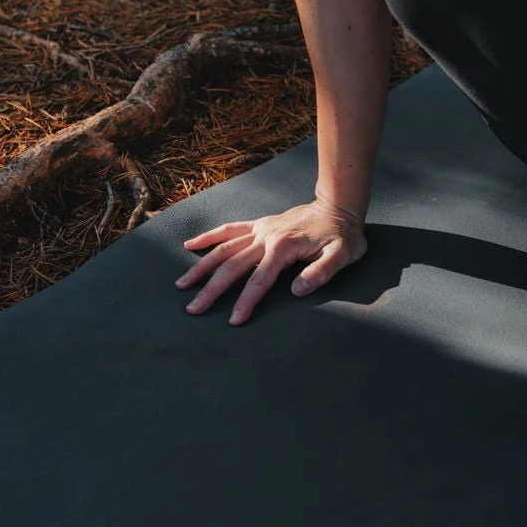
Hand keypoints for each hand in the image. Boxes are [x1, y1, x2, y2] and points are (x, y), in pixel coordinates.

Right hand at [176, 192, 367, 323]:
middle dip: (211, 290)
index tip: (234, 321)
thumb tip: (297, 290)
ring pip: (224, 249)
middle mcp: (266, 237)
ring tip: (182, 284)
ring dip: (201, 267)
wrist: (338, 205)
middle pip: (232, 266)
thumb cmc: (343, 235)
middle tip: (193, 309)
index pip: (259, 280)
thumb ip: (321, 273)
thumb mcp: (343, 256)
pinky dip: (209, 237)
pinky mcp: (259, 225)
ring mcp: (260, 229)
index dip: (246, 302)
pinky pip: (229, 230)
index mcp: (283, 248)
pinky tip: (189, 245)